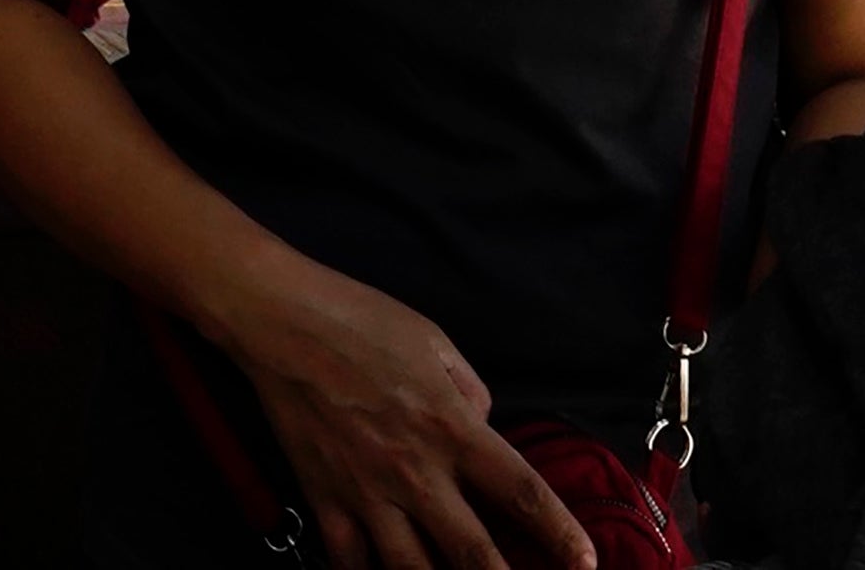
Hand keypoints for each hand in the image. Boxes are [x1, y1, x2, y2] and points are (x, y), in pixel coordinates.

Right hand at [217, 257, 595, 569]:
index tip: (585, 562)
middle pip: (475, 555)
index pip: (522, 493)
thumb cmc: (360, 319)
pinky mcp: (324, 499)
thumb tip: (483, 426)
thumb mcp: (435, 341)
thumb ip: (470, 392)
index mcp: (452, 428)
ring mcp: (367, 492)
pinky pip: (351, 561)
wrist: (279, 320)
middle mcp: (416, 472)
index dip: (560, 533)